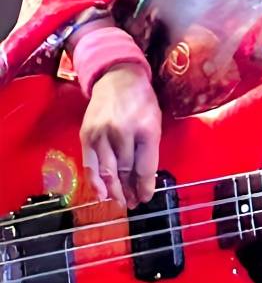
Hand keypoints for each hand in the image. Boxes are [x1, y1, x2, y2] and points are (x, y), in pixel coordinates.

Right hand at [79, 64, 161, 207]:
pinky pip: (90, 164)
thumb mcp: (155, 123)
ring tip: (120, 202)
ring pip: (107, 170)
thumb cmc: (141, 102)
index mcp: (146, 128)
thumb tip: (144, 182)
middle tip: (132, 204)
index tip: (145, 198)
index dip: (145, 186)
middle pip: (125, 170)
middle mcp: (122, 132)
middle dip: (129, 191)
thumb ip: (149, 151)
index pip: (145, 166)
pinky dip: (95, 181)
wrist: (116, 78)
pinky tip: (101, 194)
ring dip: (114, 190)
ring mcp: (101, 133)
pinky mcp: (86, 135)